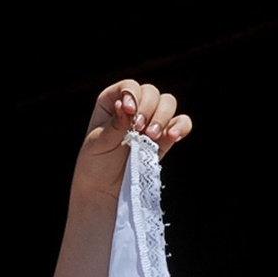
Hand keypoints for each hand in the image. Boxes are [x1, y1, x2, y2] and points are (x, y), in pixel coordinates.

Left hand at [73, 78, 190, 206]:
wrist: (105, 189)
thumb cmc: (96, 163)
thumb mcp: (98, 144)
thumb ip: (114, 125)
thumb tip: (124, 107)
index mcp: (112, 101)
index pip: (129, 86)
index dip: (132, 95)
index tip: (129, 112)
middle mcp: (134, 106)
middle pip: (152, 92)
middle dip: (148, 108)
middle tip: (139, 129)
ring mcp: (151, 120)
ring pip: (168, 103)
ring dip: (162, 117)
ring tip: (150, 137)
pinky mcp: (165, 137)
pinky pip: (181, 122)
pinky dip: (181, 126)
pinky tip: (173, 136)